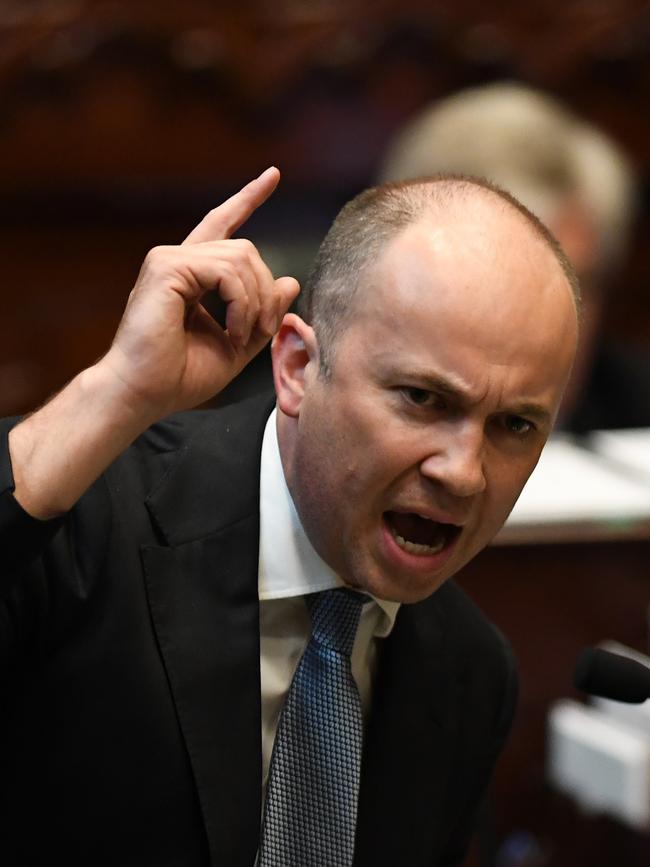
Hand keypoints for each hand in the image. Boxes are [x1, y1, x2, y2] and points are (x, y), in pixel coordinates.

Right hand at [99, 167, 299, 420]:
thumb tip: (290, 280)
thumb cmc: (180, 377)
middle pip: (246, 250)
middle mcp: (178, 260)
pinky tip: (233, 331)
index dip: (248, 199)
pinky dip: (241, 303)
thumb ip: (263, 313)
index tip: (273, 175)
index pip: (223, 225)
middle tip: (261, 331)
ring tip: (243, 337)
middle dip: (265, 292)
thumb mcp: (238, 344)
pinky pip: (226, 270)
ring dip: (254, 303)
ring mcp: (169, 260)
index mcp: (191, 275)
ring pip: (240, 257)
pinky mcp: (166, 267)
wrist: (143, 394)